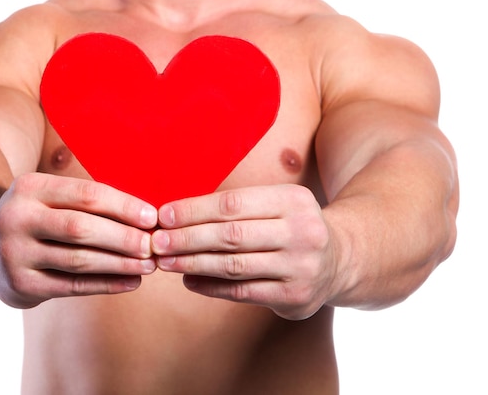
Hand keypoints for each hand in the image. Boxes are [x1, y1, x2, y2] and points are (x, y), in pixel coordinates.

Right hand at [0, 173, 157, 307]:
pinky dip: (105, 284)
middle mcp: (17, 218)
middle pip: (81, 228)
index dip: (123, 206)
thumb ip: (88, 203)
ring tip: (149, 266)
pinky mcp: (19, 285)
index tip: (152, 217)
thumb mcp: (50, 196)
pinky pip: (71, 286)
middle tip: (154, 246)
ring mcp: (14, 253)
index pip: (86, 194)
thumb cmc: (37, 216)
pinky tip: (130, 282)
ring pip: (78, 260)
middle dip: (124, 238)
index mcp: (30, 187)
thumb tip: (147, 218)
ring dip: (119, 264)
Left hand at [151, 185, 336, 319]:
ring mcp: (301, 267)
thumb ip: (237, 208)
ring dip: (193, 264)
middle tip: (157, 242)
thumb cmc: (290, 226)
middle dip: (187, 238)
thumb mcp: (275, 204)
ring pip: (234, 265)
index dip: (194, 211)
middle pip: (231, 235)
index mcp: (292, 200)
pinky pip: (243, 292)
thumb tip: (177, 215)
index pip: (232, 204)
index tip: (163, 216)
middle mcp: (301, 231)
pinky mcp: (295, 297)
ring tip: (166, 262)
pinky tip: (189, 281)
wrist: (340, 259)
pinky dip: (211, 287)